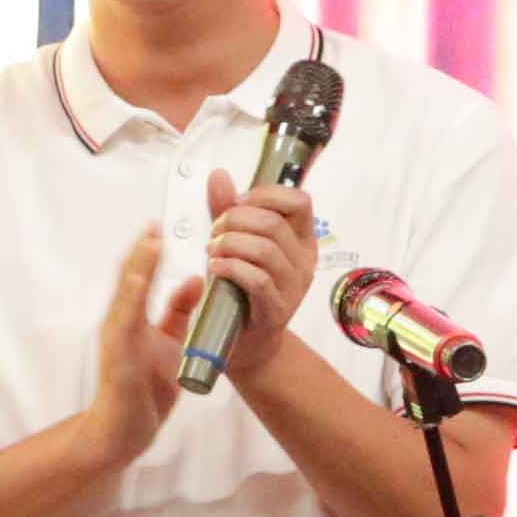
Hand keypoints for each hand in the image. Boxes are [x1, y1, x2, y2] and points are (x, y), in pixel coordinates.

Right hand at [82, 225, 189, 470]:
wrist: (123, 432)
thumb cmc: (142, 390)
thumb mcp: (169, 344)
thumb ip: (178, 312)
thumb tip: (193, 280)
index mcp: (131, 319)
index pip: (139, 278)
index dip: (148, 252)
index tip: (159, 226)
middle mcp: (118, 324)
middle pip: (128, 279)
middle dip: (141, 251)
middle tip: (154, 224)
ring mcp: (115, 340)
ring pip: (125, 296)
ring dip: (137, 267)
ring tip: (150, 242)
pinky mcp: (118, 358)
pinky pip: (124, 325)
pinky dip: (131, 301)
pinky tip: (140, 281)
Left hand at [191, 171, 323, 383]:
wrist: (245, 342)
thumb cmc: (241, 289)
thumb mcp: (235, 243)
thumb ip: (227, 210)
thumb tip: (219, 175)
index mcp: (301, 239)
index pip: (299, 201)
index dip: (266, 194)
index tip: (237, 202)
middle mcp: (304, 261)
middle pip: (274, 223)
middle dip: (235, 220)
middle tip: (214, 232)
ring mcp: (294, 287)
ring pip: (265, 249)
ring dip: (230, 244)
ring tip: (212, 251)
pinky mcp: (277, 309)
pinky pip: (257, 279)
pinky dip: (231, 268)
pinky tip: (215, 268)